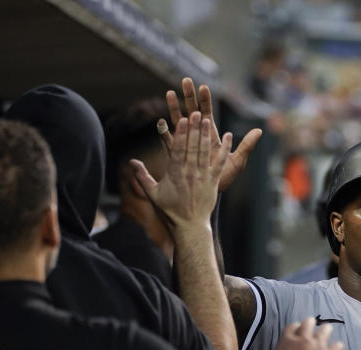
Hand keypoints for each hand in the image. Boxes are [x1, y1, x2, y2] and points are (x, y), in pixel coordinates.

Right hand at [132, 112, 220, 231]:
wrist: (189, 226)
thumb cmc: (169, 210)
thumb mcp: (152, 194)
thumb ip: (142, 176)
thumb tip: (131, 162)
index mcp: (174, 173)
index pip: (177, 149)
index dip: (180, 133)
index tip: (182, 120)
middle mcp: (189, 172)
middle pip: (192, 147)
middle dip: (194, 128)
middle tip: (196, 112)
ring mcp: (202, 176)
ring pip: (205, 152)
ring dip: (206, 134)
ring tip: (207, 118)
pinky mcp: (213, 181)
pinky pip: (219, 162)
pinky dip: (225, 149)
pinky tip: (229, 136)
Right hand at [160, 77, 262, 192]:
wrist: (208, 198)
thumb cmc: (224, 178)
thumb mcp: (238, 162)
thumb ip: (247, 146)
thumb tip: (260, 130)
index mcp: (211, 137)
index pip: (207, 114)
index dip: (205, 101)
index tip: (203, 86)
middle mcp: (198, 139)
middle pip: (192, 113)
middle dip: (189, 97)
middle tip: (185, 80)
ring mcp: (186, 147)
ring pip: (179, 124)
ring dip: (175, 109)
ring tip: (170, 93)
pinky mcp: (176, 157)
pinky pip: (169, 144)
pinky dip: (165, 133)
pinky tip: (161, 122)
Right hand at [270, 317, 343, 349]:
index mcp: (287, 340)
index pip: (292, 327)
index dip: (295, 327)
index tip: (296, 328)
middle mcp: (304, 339)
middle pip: (308, 324)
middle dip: (310, 323)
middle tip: (312, 324)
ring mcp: (318, 345)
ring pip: (324, 330)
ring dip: (325, 329)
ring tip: (326, 328)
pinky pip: (337, 346)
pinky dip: (337, 346)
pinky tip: (337, 347)